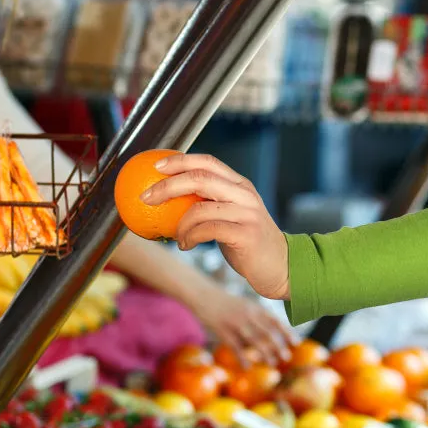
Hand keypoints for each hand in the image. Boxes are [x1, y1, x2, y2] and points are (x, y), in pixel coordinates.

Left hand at [143, 153, 289, 300]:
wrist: (280, 266)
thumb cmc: (248, 243)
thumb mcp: (231, 216)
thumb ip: (209, 203)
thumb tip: (168, 198)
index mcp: (240, 185)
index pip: (208, 162)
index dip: (180, 160)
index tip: (156, 167)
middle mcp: (245, 195)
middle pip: (200, 178)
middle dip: (168, 186)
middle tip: (147, 197)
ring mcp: (247, 213)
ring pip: (200, 208)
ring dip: (179, 224)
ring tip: (175, 236)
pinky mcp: (246, 234)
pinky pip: (207, 230)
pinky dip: (190, 237)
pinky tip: (185, 245)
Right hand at [185, 282, 294, 366]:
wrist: (205, 296)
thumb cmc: (229, 305)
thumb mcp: (247, 305)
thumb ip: (260, 317)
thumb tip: (276, 334)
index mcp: (256, 308)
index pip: (276, 321)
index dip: (287, 332)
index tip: (296, 343)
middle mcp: (248, 315)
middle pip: (266, 332)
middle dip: (278, 346)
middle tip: (286, 357)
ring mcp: (235, 323)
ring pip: (253, 340)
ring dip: (264, 353)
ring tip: (273, 363)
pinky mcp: (222, 331)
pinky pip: (234, 346)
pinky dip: (241, 357)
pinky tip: (248, 367)